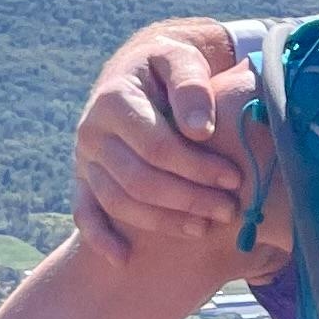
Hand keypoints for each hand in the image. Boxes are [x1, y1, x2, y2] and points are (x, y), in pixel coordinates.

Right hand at [73, 21, 255, 258]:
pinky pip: (84, 212)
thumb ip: (191, 86)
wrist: (142, 66)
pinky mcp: (84, 176)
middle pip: (139, 179)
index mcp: (114, 99)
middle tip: (228, 210)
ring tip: (203, 229)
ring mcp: (85, 157)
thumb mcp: (182, 59)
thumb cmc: (171, 64)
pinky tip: (124, 259)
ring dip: (162, 222)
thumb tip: (199, 131)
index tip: (234, 178)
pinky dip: (99, 238)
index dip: (197, 167)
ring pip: (118, 201)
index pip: (158, 147)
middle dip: (188, 199)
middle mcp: (92, 131)